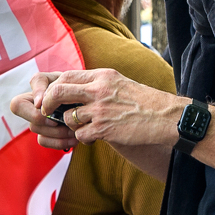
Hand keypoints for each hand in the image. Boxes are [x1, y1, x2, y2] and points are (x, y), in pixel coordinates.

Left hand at [9, 68, 180, 154]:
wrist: (165, 117)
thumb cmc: (145, 101)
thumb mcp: (120, 83)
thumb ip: (99, 84)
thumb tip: (76, 89)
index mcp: (103, 76)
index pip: (66, 76)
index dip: (53, 88)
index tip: (50, 98)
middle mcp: (99, 90)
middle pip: (59, 92)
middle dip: (48, 104)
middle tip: (48, 113)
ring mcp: (101, 110)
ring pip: (69, 117)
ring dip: (73, 125)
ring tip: (86, 128)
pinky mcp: (104, 129)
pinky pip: (80, 135)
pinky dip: (84, 139)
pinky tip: (95, 138)